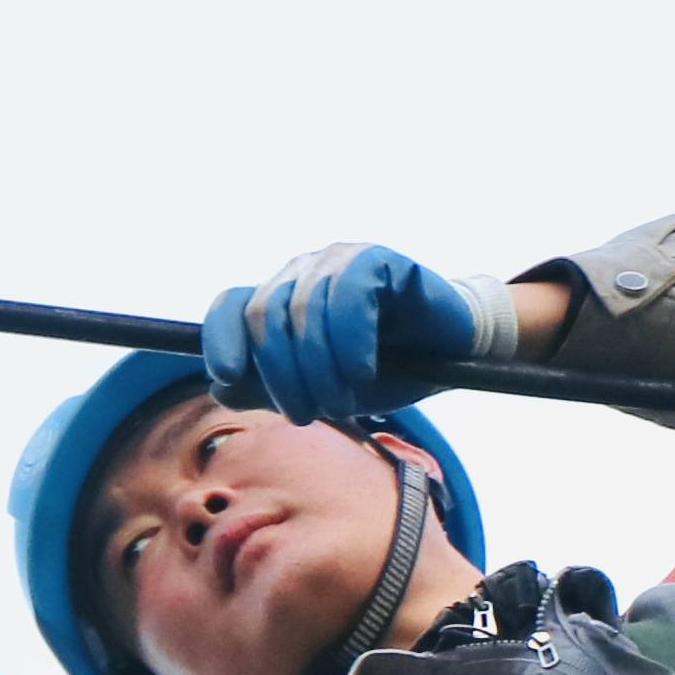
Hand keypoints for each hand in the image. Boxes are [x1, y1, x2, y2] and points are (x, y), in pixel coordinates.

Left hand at [197, 241, 521, 428]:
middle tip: (308, 415)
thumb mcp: (320, 388)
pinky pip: (348, 295)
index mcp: (280, 299)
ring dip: (319, 369)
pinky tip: (363, 372)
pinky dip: (350, 342)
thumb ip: (270, 387)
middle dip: (282, 376)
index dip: (221, 341)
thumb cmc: (386, 370)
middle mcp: (302, 273)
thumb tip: (223, 387)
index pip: (230, 307)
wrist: (454, 353)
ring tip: (342, 404)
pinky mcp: (377, 259)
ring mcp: (337, 261)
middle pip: (265, 317)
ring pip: (304, 310)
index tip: (228, 376)